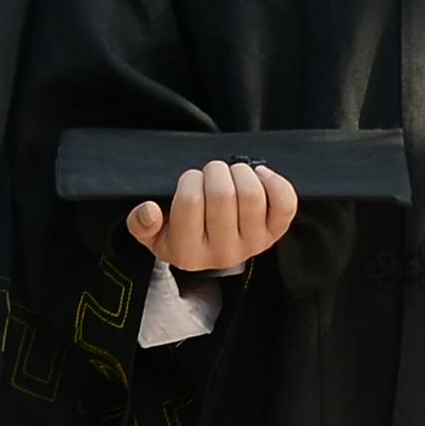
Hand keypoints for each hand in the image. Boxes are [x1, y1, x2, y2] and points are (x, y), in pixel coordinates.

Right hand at [125, 156, 302, 280]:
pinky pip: (284, 203)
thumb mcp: (151, 234)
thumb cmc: (179, 233)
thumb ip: (140, 223)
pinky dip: (274, 181)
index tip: (189, 179)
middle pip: (222, 195)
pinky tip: (258, 175)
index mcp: (188, 253)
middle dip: (214, 171)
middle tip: (210, 174)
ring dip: (240, 172)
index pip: (189, 201)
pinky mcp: (274, 233)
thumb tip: (149, 210)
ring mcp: (252, 244)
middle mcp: (222, 254)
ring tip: (231, 174)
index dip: (189, 179)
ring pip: (251, 195)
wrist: (210, 250)